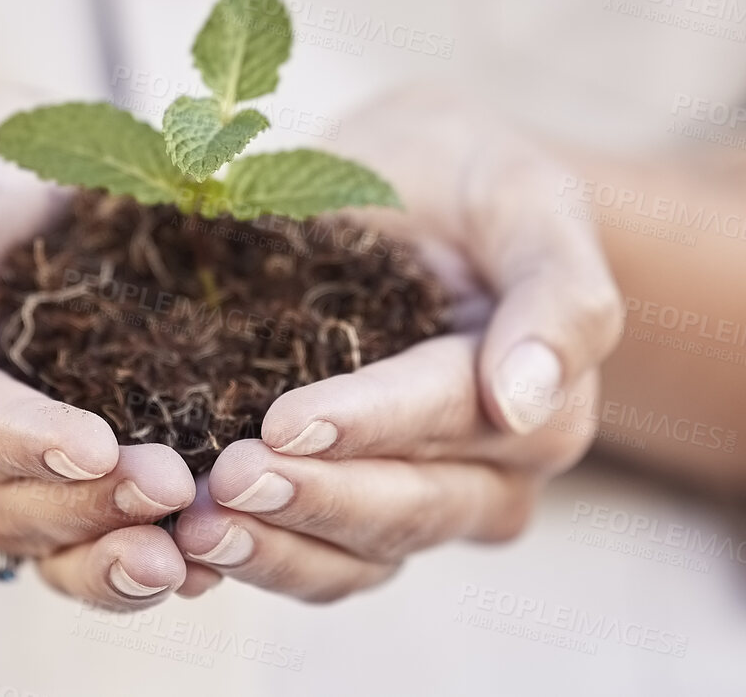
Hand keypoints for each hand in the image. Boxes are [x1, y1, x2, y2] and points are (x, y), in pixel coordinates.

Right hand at [0, 89, 212, 607]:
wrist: (44, 174)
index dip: (24, 443)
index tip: (95, 444)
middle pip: (7, 510)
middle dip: (87, 504)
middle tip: (169, 485)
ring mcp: (18, 488)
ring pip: (56, 551)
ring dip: (119, 554)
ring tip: (190, 550)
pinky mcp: (89, 493)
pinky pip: (110, 547)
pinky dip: (158, 561)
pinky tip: (214, 560)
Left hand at [171, 84, 622, 600]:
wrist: (423, 190)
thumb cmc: (473, 182)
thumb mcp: (531, 199)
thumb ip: (554, 292)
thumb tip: (522, 400)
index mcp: (546, 393)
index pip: (451, 411)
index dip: (369, 423)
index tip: (285, 422)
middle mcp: (496, 468)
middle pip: (409, 505)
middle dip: (315, 496)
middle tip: (227, 480)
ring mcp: (431, 503)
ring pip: (362, 553)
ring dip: (279, 546)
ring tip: (199, 528)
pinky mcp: (364, 519)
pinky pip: (320, 562)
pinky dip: (261, 559)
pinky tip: (191, 544)